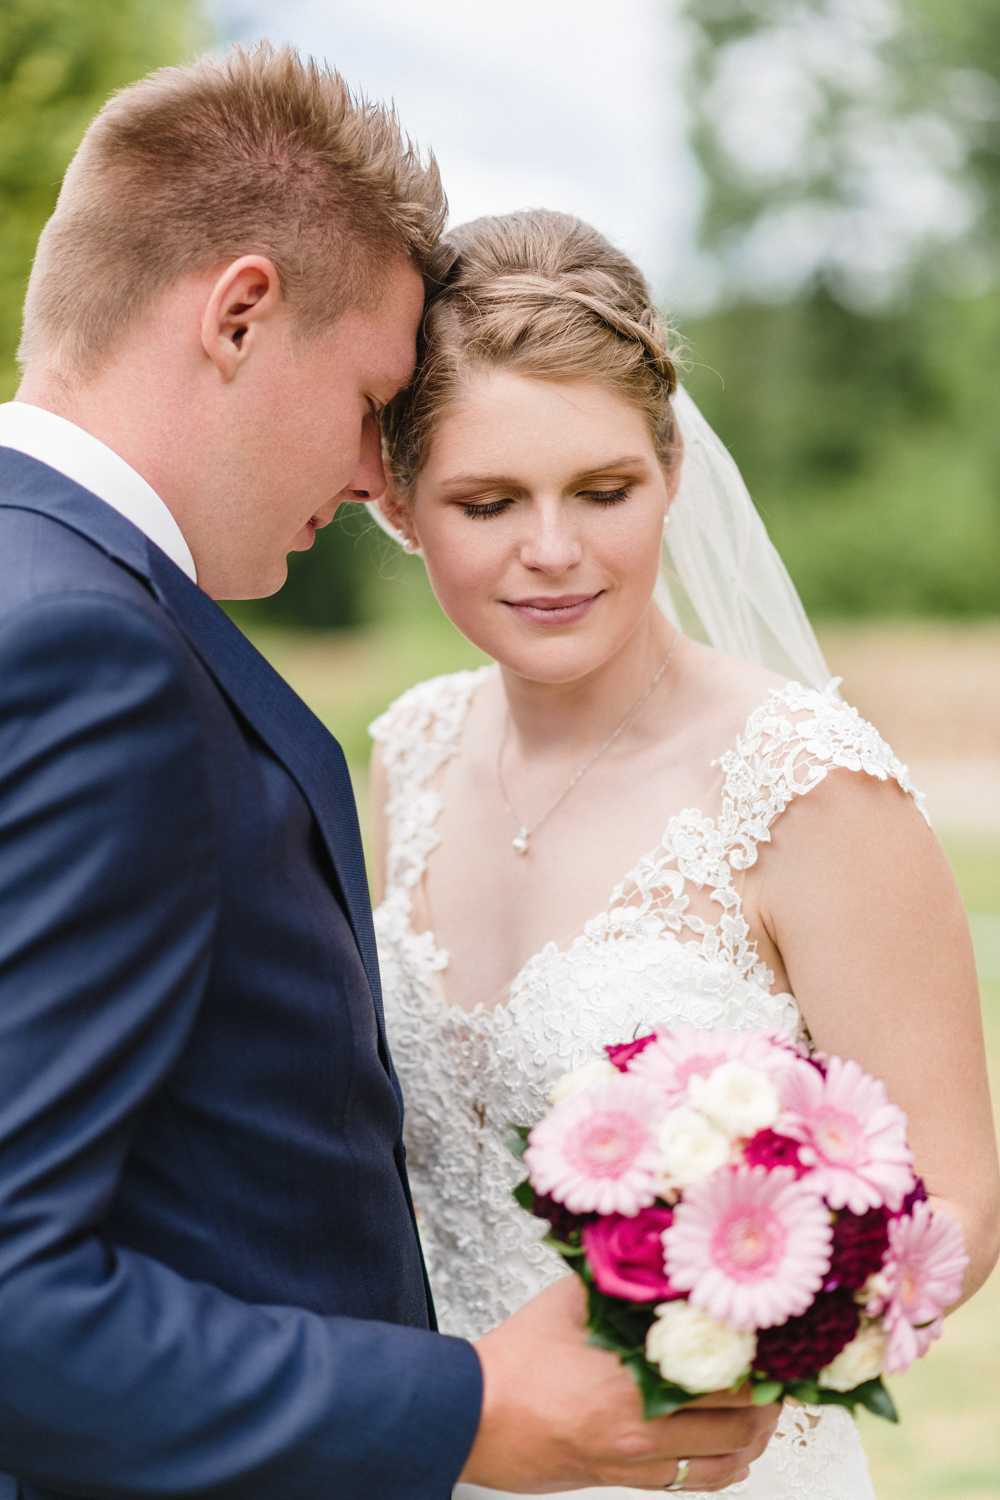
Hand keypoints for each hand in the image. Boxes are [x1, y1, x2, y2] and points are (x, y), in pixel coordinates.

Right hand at [459, 1276, 778, 1491]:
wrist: (471, 1414)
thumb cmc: (516, 1357)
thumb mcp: (569, 1300)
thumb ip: (620, 1282)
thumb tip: (662, 1255)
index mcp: (633, 1378)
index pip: (727, 1375)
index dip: (765, 1360)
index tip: (782, 1340)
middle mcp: (643, 1427)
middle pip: (739, 1420)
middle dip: (772, 1397)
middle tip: (786, 1371)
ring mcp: (636, 1460)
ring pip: (726, 1458)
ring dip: (757, 1435)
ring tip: (768, 1407)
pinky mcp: (624, 1480)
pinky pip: (694, 1483)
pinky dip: (727, 1467)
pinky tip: (737, 1449)